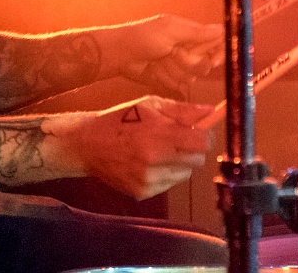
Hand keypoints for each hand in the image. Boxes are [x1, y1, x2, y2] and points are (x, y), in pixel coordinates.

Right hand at [46, 96, 214, 199]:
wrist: (87, 144)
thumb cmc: (121, 119)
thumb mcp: (149, 104)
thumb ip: (181, 110)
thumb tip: (209, 111)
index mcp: (159, 134)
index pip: (202, 143)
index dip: (204, 136)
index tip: (198, 131)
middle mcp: (156, 160)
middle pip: (197, 161)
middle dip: (192, 149)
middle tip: (176, 139)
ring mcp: (149, 180)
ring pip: (184, 174)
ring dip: (179, 162)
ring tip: (159, 151)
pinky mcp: (142, 193)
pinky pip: (168, 184)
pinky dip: (165, 174)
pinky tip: (148, 163)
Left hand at [113, 15, 223, 98]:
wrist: (121, 55)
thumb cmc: (145, 37)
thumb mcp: (171, 30)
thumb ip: (197, 32)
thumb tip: (222, 29)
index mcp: (191, 34)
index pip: (217, 43)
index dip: (218, 54)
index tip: (210, 61)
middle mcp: (190, 50)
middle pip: (206, 64)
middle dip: (188, 62)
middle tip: (171, 53)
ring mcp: (180, 66)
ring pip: (192, 77)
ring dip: (174, 70)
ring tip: (158, 61)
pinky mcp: (172, 79)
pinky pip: (180, 85)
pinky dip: (167, 79)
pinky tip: (155, 71)